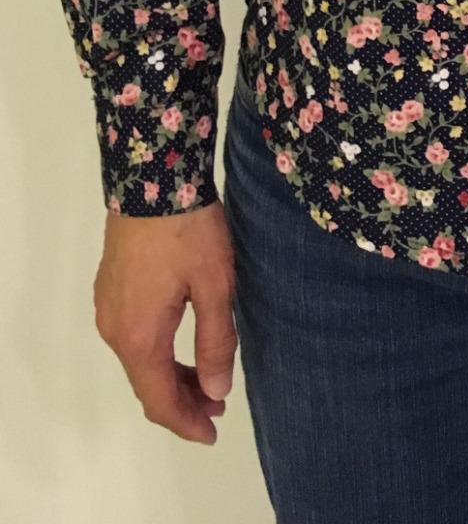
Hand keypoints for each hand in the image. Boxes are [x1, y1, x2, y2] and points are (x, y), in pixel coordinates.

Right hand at [93, 199, 237, 444]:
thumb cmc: (189, 231)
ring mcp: (108, 307)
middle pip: (145, 382)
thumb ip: (215, 342)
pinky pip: (132, 336)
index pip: (159, 399)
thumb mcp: (214, 286)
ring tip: (206, 380)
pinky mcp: (111, 287)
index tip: (213, 433)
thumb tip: (215, 391)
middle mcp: (114, 329)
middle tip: (217, 407)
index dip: (186, 422)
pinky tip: (181, 345)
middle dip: (181, 401)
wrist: (153, 177)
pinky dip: (157, 351)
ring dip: (169, 375)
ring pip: (138, 359)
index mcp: (139, 336)